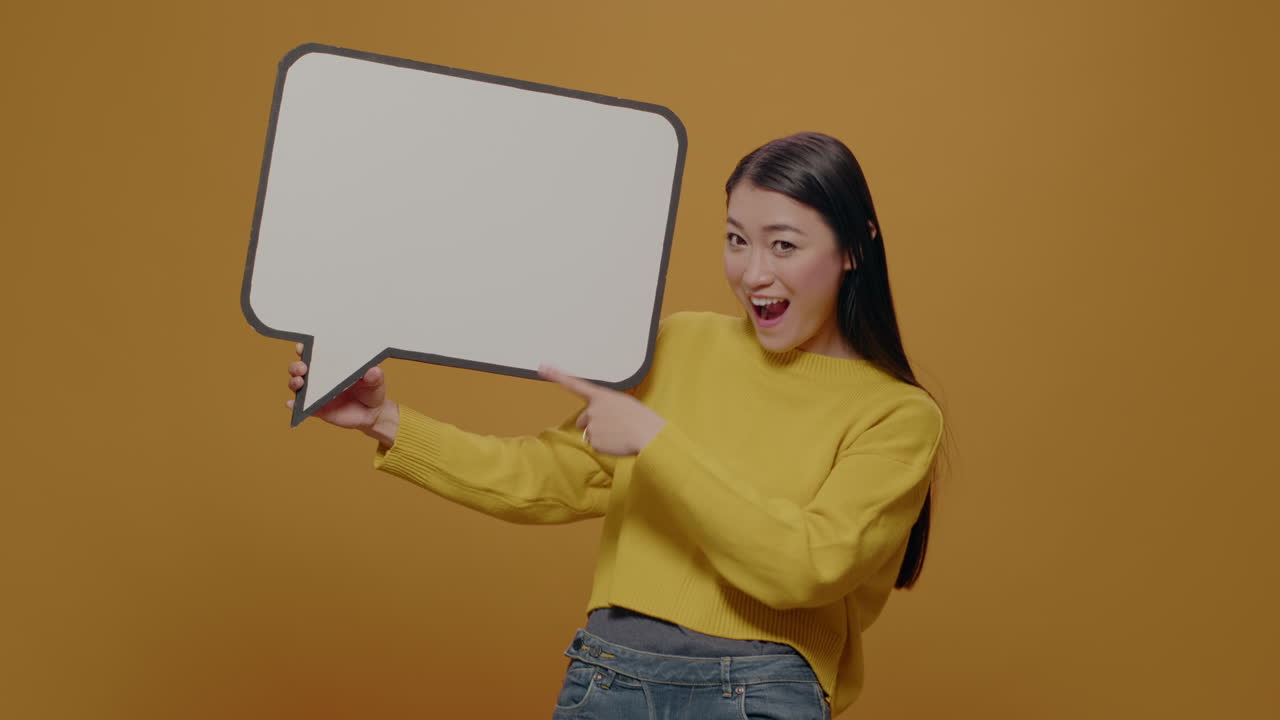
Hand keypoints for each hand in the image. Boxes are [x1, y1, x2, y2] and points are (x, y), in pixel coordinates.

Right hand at [286, 343, 399, 445]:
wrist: (372, 414)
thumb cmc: (371, 390)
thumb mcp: (376, 381)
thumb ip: (375, 376)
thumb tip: (373, 371)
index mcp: (332, 365)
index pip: (315, 353)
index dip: (306, 348)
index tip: (303, 346)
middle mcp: (320, 377)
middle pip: (300, 368)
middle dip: (296, 366)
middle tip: (303, 368)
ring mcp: (316, 393)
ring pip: (297, 385)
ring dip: (293, 382)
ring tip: (299, 382)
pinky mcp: (316, 409)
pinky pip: (301, 407)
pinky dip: (294, 406)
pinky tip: (291, 404)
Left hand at [538, 365, 665, 455]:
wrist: (648, 433)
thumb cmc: (641, 418)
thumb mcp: (623, 404)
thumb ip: (606, 406)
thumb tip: (593, 419)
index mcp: (601, 396)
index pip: (575, 384)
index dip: (557, 375)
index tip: (542, 368)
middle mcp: (593, 410)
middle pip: (584, 420)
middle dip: (593, 424)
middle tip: (614, 427)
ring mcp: (592, 426)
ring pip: (591, 434)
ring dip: (602, 436)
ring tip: (620, 434)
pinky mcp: (594, 442)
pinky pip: (596, 445)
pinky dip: (606, 446)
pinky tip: (618, 442)